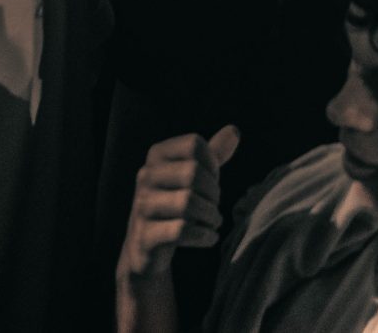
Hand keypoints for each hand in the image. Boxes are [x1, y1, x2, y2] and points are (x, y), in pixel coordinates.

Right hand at [119, 126, 240, 284]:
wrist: (146, 246)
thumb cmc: (175, 204)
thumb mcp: (192, 176)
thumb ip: (212, 154)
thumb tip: (234, 131)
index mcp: (157, 155)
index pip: (194, 145)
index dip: (212, 164)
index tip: (214, 182)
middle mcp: (145, 176)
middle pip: (193, 173)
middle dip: (213, 193)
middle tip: (215, 206)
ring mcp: (142, 206)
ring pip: (188, 203)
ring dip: (211, 216)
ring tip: (214, 222)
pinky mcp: (145, 235)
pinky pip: (182, 231)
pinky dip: (204, 236)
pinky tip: (210, 238)